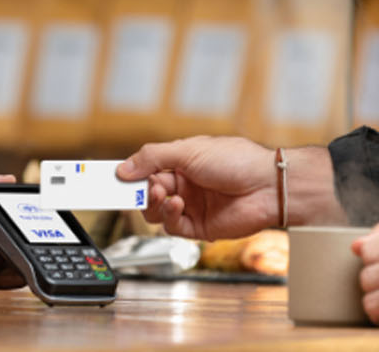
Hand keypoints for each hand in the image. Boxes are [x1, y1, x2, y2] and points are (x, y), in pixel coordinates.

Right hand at [115, 136, 279, 239]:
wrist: (266, 186)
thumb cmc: (236, 160)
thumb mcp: (188, 150)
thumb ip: (153, 158)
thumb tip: (124, 168)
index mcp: (182, 162)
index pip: (148, 168)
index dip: (130, 173)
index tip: (111, 177)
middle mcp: (186, 184)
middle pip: (148, 192)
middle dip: (139, 190)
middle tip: (131, 189)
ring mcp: (192, 206)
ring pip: (157, 212)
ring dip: (153, 204)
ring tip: (160, 194)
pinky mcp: (200, 227)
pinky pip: (173, 227)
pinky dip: (169, 216)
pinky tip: (177, 205)